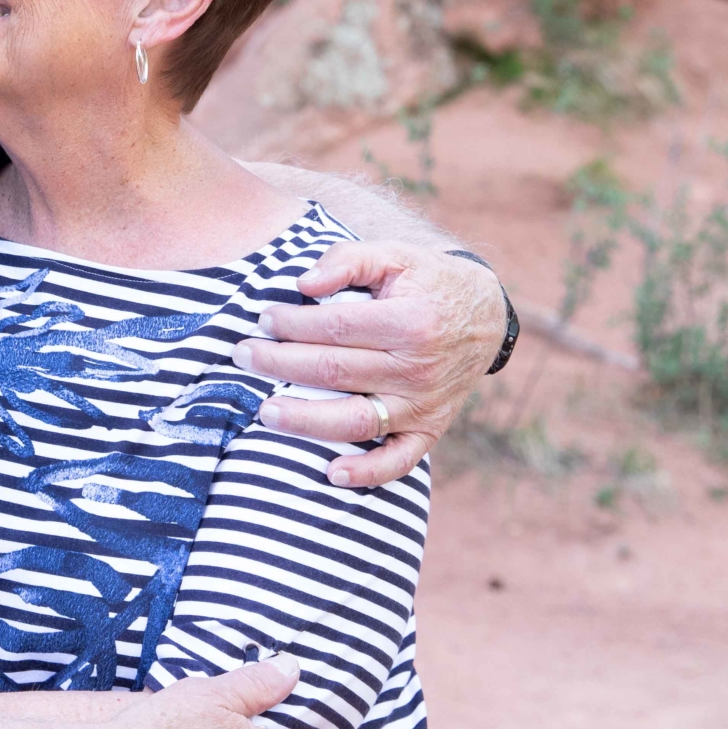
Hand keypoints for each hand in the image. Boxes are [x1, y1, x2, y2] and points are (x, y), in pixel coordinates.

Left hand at [236, 239, 503, 486]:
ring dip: (306, 420)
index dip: (293, 324)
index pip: (336, 328)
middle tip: (242, 356)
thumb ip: (348, 261)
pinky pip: (399, 460)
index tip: (261, 319)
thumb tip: (303, 285)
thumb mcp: (394, 256)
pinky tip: (332, 473)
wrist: (485, 317)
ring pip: (356, 420)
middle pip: (336, 372)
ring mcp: (423, 405)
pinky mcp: (430, 430)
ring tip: (265, 412)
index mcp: (410, 322)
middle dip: (281, 364)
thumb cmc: (427, 281)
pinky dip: (367, 473)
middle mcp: (417, 368)